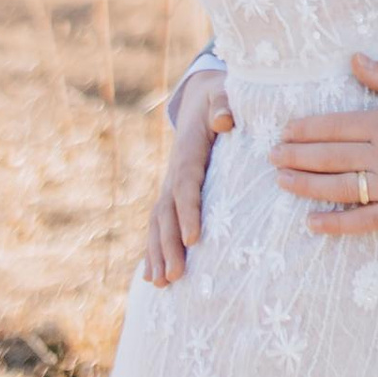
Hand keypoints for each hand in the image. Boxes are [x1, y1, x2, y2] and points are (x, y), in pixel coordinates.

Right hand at [143, 61, 233, 283]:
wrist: (199, 99)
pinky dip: (153, 251)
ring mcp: (169, 186)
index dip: (188, 211)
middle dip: (169, 245)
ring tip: (161, 283)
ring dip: (158, 253)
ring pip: (158, 223)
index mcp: (188, 151)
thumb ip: (223, 104)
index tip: (193, 238)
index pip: (187, 184)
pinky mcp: (170, 196)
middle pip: (167, 212)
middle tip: (177, 275)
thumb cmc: (219, 98)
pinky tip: (153, 278)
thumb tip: (224, 119)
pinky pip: (157, 226)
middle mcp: (174, 172)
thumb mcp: (223, 93)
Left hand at [273, 56, 377, 232]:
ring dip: (306, 185)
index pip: (335, 126)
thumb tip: (355, 58)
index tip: (283, 130)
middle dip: (296, 155)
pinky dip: (336, 223)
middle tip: (270, 156)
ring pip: (338, 187)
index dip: (306, 129)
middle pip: (330, 157)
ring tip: (281, 181)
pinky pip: (363, 221)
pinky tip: (313, 224)